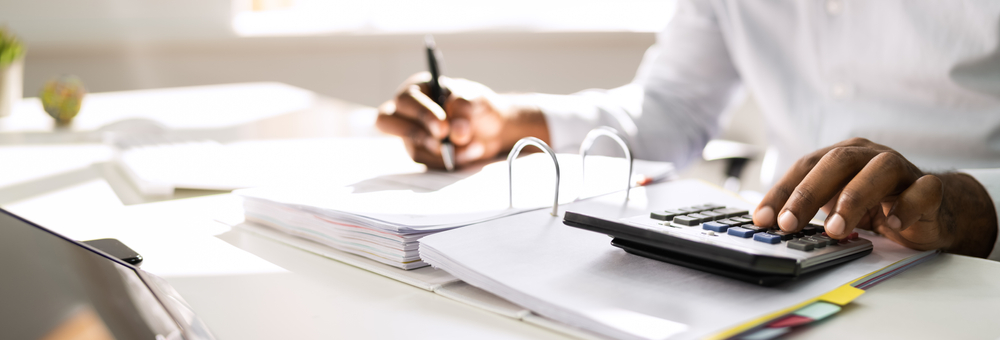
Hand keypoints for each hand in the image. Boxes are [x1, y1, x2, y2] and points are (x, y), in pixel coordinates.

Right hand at [375, 73, 548, 168]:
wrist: (493, 129)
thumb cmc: (479, 106)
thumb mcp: (476, 99)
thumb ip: (465, 109)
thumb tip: (456, 132)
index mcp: (418, 89)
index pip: (406, 100)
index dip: (421, 114)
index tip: (443, 128)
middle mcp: (409, 111)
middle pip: (386, 121)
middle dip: (414, 133)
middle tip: (442, 140)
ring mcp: (412, 135)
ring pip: (413, 148)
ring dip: (444, 151)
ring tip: (474, 144)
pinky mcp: (422, 154)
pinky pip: (428, 163)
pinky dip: (451, 161)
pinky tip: (472, 151)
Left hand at [752, 137, 996, 256]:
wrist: (930, 210)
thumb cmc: (876, 204)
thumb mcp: (836, 204)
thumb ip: (810, 210)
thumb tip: (771, 225)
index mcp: (842, 155)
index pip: (805, 166)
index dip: (782, 192)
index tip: (763, 218)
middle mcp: (869, 156)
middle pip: (837, 162)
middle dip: (808, 193)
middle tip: (789, 223)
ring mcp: (902, 169)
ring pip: (879, 171)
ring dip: (853, 199)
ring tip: (835, 229)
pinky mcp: (930, 188)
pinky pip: (922, 190)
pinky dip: (907, 207)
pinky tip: (892, 224)